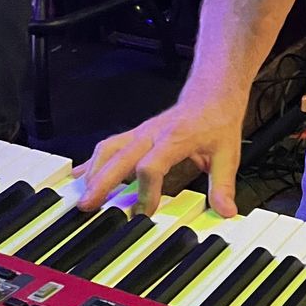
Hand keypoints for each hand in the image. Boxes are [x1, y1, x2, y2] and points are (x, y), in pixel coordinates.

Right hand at [72, 96, 244, 218]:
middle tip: (88, 205)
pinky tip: (78, 176)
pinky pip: (109, 146)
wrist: (212, 93)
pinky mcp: (135, 135)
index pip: (151, 166)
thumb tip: (225, 211)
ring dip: (93, 171)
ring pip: (108, 149)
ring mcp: (141, 133)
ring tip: (81, 194)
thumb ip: (223, 184)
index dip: (146, 191)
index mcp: (174, 138)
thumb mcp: (227, 153)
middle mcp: (152, 133)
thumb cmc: (217, 119)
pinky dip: (92, 162)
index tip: (146, 212)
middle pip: (120, 157)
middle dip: (102, 182)